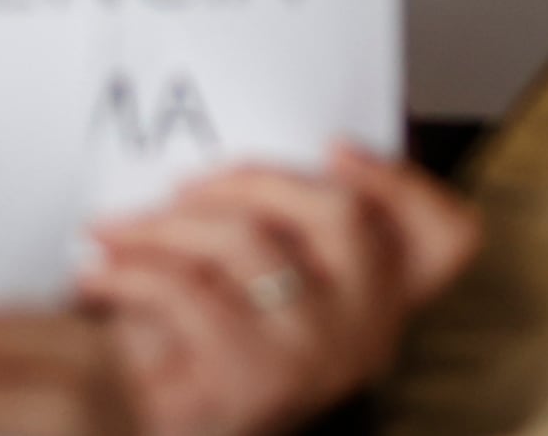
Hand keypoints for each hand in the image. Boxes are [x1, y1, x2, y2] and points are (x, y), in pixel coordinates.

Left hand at [69, 147, 478, 435]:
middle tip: (183, 186)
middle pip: (339, 213)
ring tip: (112, 230)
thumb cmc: (195, 351)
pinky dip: (131, 275)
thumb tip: (264, 140)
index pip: (446, 239)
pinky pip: (191, 294)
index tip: (335, 147)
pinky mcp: (252, 381)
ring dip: (164, 226)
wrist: (133, 432)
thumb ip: (283, 230)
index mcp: (382, 306)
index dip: (405, 181)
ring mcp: (314, 360)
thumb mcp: (257, 287)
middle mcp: (365, 337)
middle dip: (250, 180)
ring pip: (250, 244)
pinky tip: (101, 274)